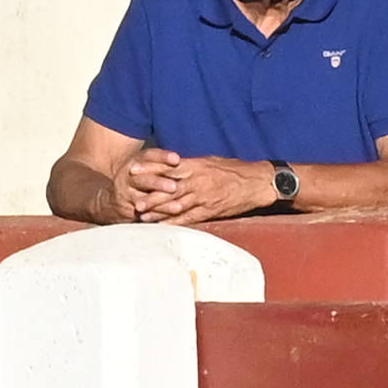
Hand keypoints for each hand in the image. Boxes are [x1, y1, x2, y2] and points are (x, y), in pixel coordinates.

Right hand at [94, 146, 181, 222]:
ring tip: (176, 207)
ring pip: (143, 198)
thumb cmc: (140, 179)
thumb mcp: (148, 167)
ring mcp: (126, 192)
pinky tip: (166, 219)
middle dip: (159, 182)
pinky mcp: (126, 207)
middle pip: (145, 178)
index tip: (177, 159)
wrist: (112, 199)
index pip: (150, 156)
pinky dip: (155, 216)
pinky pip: (142, 212)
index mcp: (137, 161)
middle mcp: (130, 175)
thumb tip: (194, 163)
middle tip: (174, 186)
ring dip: (159, 203)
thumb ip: (164, 164)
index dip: (163, 157)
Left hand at [136, 156, 274, 224]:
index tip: (133, 169)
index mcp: (197, 166)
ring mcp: (203, 197)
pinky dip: (173, 223)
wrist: (256, 183)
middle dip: (148, 193)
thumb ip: (192, 164)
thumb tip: (175, 165)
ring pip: (175, 204)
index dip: (149, 168)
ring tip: (141, 214)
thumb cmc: (235, 170)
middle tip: (132, 197)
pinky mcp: (209, 211)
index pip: (167, 167)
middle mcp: (197, 181)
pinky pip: (188, 218)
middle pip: (167, 188)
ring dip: (157, 210)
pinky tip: (161, 226)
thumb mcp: (211, 161)